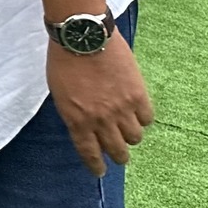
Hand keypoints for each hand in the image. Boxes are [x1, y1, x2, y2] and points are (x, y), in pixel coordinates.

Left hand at [47, 35, 153, 175]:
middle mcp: (100, 120)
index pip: (89, 153)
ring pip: (135, 138)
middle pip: (117, 151)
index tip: (100, 172)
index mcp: (76, 120)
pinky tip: (138, 112)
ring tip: (128, 129)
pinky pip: (147, 118)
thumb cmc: (64, 59)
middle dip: (118, 155)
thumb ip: (73, 112)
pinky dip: (143, 118)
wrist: (83, 35)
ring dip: (131, 136)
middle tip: (120, 154)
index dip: (96, 165)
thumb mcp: (59, 92)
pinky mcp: (138, 95)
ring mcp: (121, 109)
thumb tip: (84, 125)